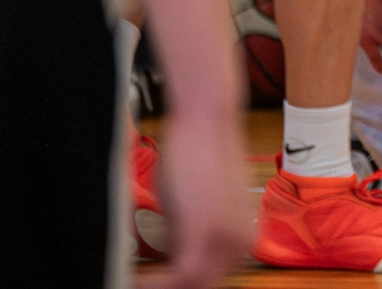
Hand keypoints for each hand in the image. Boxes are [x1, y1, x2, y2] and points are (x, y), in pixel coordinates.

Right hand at [148, 109, 251, 288]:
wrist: (206, 121)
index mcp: (242, 238)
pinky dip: (153, 284)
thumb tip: (165, 262)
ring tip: (127, 283)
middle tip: (132, 285)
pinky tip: (131, 281)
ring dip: (156, 288)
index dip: (174, 287)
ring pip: (191, 286)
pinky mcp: (208, 233)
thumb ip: (184, 236)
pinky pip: (181, 277)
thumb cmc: (195, 155)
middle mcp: (241, 243)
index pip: (208, 280)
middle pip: (201, 286)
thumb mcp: (190, 206)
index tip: (147, 285)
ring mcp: (228, 239)